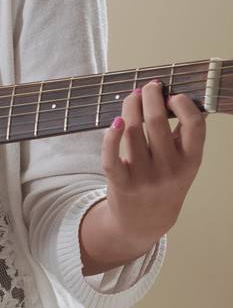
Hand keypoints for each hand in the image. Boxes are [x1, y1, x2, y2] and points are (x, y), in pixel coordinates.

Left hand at [98, 78, 205, 251]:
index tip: (172, 94)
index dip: (183, 104)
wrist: (145, 221)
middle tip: (148, 87)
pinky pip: (111, 157)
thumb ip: (188, 135)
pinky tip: (115, 121)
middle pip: (156, 122)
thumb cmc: (166, 183)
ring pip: (132, 132)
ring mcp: (144, 178)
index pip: (193, 125)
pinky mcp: (121, 184)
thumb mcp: (185, 162)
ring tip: (132, 98)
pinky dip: (110, 136)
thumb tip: (197, 101)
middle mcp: (169, 170)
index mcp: (191, 161)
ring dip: (129, 108)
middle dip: (150, 97)